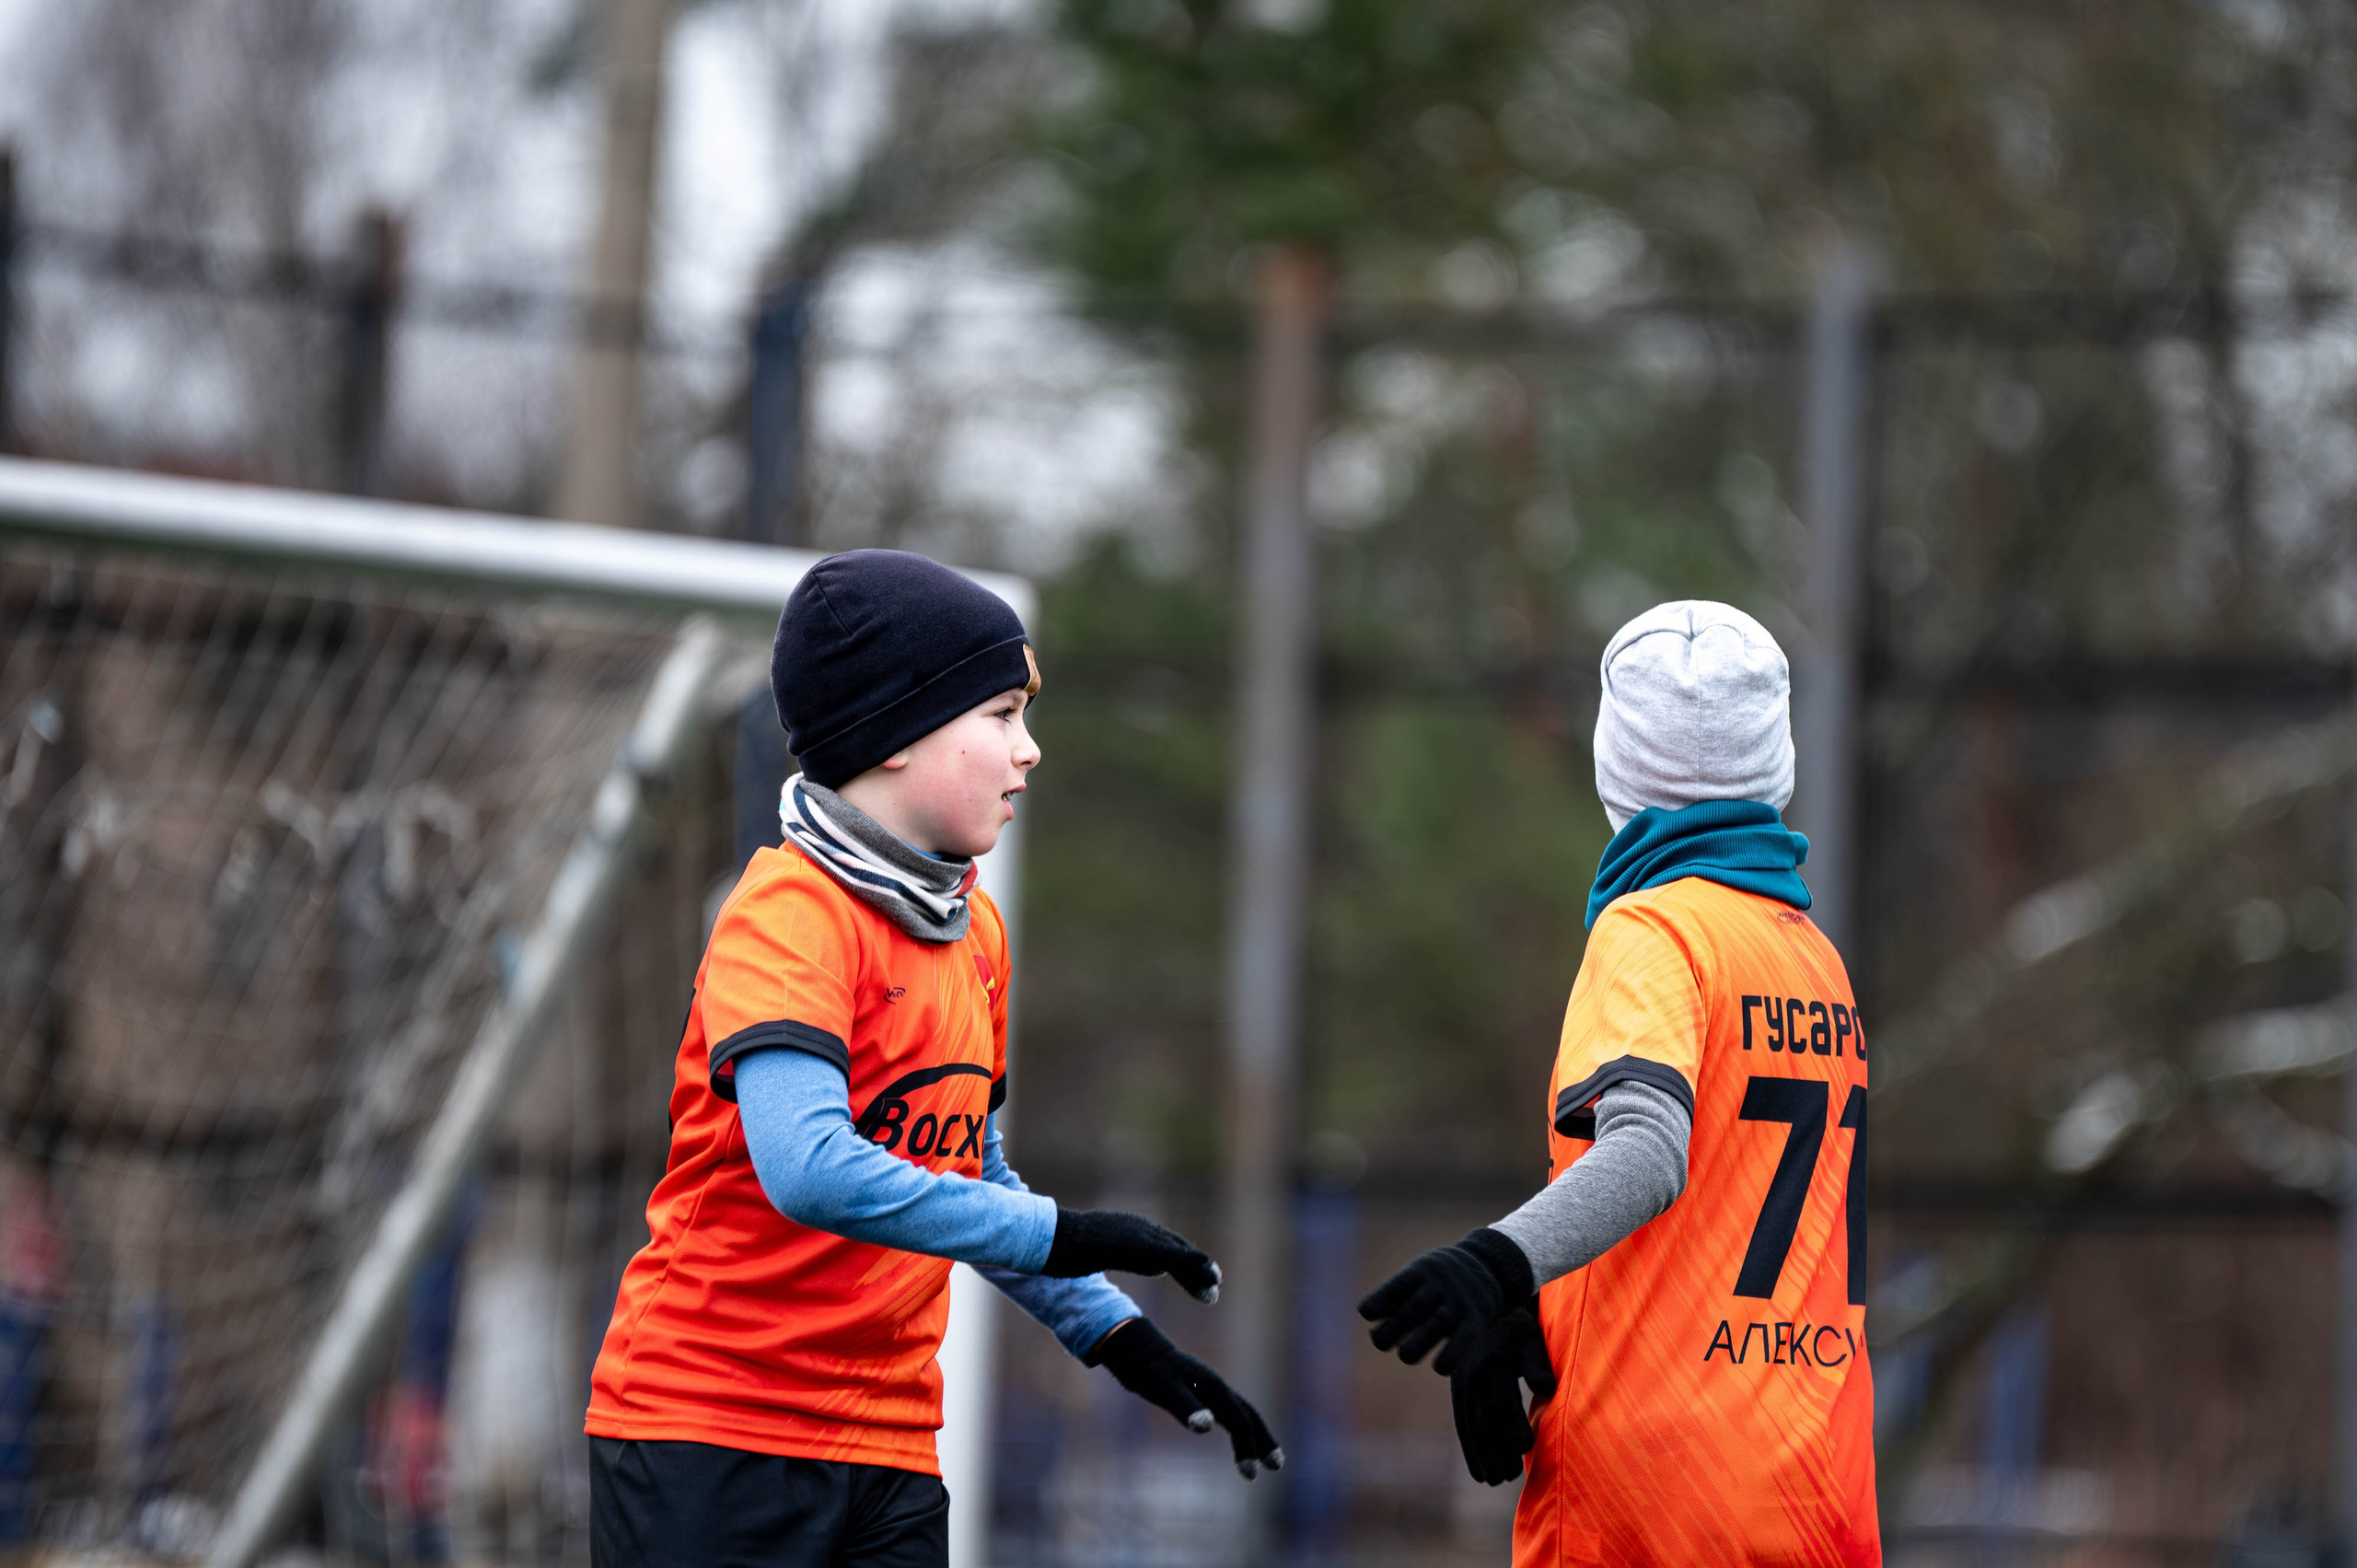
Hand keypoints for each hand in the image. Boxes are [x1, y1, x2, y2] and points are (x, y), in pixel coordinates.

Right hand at [1042, 1208, 1220, 1301]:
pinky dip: (1188, 1264)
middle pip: (1177, 1248)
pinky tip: (1202, 1276)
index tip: (1204, 1282)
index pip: (1166, 1249)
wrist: (1046, 1239)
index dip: (1187, 1266)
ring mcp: (1136, 1233)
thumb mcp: (1107, 1255)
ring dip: (1196, 1272)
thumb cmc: (1066, 1249)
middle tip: (1214, 1289)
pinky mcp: (1134, 1243)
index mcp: (1132, 1230)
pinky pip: (1168, 1253)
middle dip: (1196, 1270)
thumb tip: (1160, 1267)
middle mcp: (1139, 1227)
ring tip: (1212, 1290)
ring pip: (1177, 1252)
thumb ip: (1134, 1259)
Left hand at [1089, 1317, 1284, 1478]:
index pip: (1240, 1421)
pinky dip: (1239, 1427)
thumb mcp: (1165, 1391)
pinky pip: (1229, 1411)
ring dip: (1255, 1435)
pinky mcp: (1204, 1392)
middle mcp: (1218, 1387)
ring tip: (1266, 1458)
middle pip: (1249, 1415)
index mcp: (1215, 1388)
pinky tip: (1237, 1437)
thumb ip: (1185, 1408)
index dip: (1248, 1447)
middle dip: (1263, 1440)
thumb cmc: (1151, 1373)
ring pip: (1242, 1412)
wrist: (1139, 1352)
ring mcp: (1212, 1389)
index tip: (1251, 1475)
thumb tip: (1206, 1427)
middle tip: (1277, 1467)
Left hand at [1357, 1227, 1532, 1375]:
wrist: (1489, 1265)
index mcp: (1420, 1271)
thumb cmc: (1439, 1280)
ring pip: (1435, 1326)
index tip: (1367, 1314)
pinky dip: (1451, 1355)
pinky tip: (1439, 1368)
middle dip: (1392, 1329)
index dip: (1379, 1301)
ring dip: (1416, 1346)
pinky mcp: (1476, 1317)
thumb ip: (1396, 1296)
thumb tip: (1370, 1322)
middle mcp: (1439, 1284)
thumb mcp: (1419, 1275)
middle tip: (1380, 1342)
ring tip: (1405, 1355)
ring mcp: (1458, 1300)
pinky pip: (1464, 1339)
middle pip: (1412, 1310)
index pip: (1396, 1287)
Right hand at [1451, 1299, 1556, 1484]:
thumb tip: (1546, 1386)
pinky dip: (1471, 1451)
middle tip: (1509, 1475)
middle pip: (1483, 1419)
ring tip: (1498, 1479)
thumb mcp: (1532, 1338)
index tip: (1525, 1447)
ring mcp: (1461, 1387)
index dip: (1511, 1423)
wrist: (1488, 1317)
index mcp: (1492, 1361)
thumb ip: (1538, 1362)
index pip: (1501, 1398)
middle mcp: (1472, 1376)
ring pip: (1471, 1427)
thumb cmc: (1520, 1331)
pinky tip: (1481, 1474)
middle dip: (1495, 1449)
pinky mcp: (1458, 1395)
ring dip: (1483, 1456)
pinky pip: (1463, 1427)